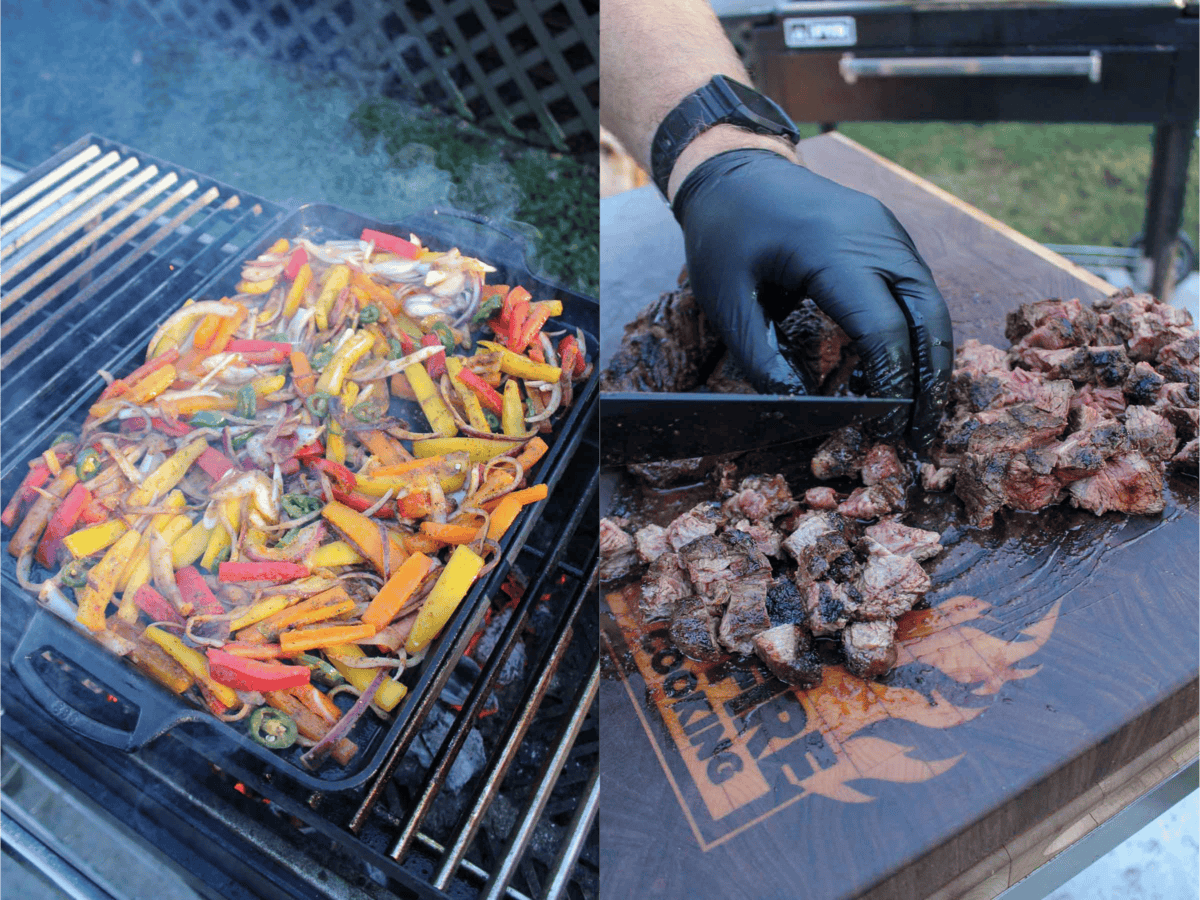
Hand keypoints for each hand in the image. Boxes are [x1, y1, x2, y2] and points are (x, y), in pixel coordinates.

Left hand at [672, 148, 953, 450]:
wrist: (734, 169)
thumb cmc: (724, 233)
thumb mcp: (727, 302)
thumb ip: (762, 359)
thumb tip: (799, 410)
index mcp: (832, 250)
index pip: (883, 327)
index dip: (891, 385)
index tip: (884, 431)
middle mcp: (875, 236)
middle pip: (928, 317)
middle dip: (930, 383)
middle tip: (919, 439)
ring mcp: (888, 232)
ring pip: (932, 303)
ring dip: (931, 361)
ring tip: (918, 416)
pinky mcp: (888, 236)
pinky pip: (917, 288)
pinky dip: (918, 333)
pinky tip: (900, 372)